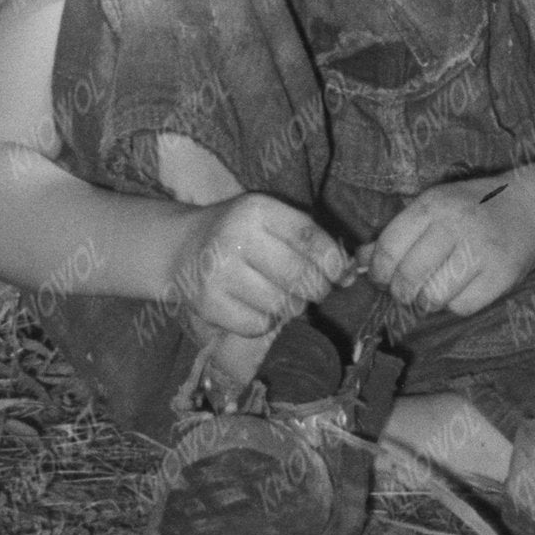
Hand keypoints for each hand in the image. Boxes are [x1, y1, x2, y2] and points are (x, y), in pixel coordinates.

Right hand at [164, 189, 344, 360]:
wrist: (182, 248)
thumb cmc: (240, 233)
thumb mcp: (271, 219)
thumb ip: (310, 239)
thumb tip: (351, 273)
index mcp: (256, 210)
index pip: (307, 236)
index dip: (332, 259)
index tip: (342, 273)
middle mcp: (235, 238)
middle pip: (297, 274)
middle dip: (318, 288)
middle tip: (318, 290)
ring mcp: (218, 273)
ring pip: (280, 303)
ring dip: (293, 306)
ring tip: (287, 297)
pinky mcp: (207, 304)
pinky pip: (256, 325)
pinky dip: (268, 322)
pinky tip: (262, 309)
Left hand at [366, 174, 534, 322]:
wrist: (530, 208)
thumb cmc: (472, 210)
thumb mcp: (433, 209)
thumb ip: (396, 233)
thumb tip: (357, 260)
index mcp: (434, 204)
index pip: (389, 249)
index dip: (379, 272)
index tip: (383, 277)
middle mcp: (456, 224)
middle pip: (407, 278)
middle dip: (401, 291)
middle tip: (408, 288)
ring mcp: (481, 250)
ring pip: (431, 298)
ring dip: (427, 300)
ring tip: (436, 287)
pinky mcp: (500, 276)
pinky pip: (460, 307)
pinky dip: (456, 304)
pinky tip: (463, 286)